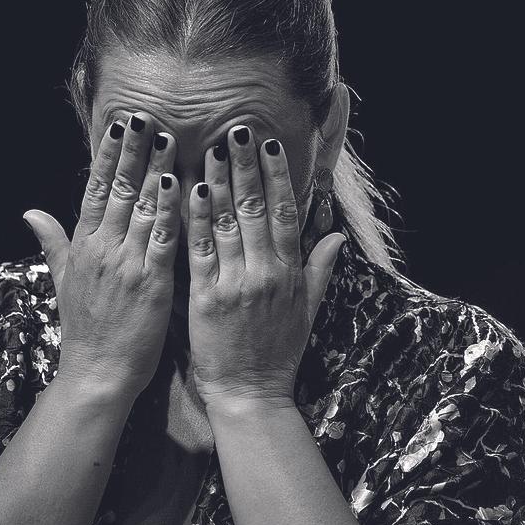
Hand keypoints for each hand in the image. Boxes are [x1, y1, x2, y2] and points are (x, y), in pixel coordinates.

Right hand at [22, 111, 180, 401]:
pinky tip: (182, 185)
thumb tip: (30, 211)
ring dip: (156, 170)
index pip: (95, 190)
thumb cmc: (85, 331)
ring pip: (143, 207)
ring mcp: (126, 264)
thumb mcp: (61, 281)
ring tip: (169, 138)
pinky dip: (173, 210)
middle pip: (119, 190)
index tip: (118, 125)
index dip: (107, 155)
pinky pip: (165, 238)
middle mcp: (102, 249)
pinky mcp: (151, 282)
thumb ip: (52, 242)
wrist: (96, 374)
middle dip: (133, 151)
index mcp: (83, 246)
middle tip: (146, 116)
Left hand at [186, 124, 346, 409]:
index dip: (276, 175)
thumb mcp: (307, 312)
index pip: (284, 213)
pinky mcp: (206, 299)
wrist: (250, 395)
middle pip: (255, 208)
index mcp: (289, 273)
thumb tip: (335, 238)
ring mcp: (236, 284)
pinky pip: (200, 251)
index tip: (268, 144)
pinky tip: (189, 189)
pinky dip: (195, 218)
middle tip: (236, 129)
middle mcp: (265, 273)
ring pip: (227, 222)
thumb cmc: (278, 355)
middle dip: (245, 166)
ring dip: (219, 180)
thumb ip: (319, 271)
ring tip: (212, 146)